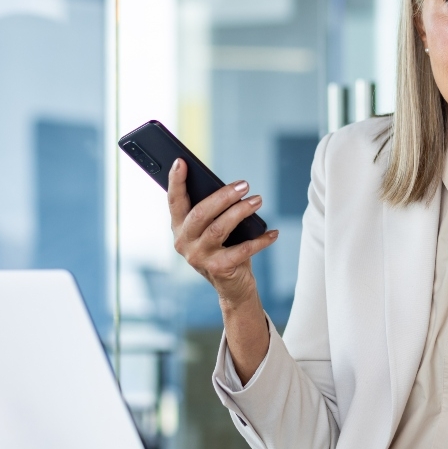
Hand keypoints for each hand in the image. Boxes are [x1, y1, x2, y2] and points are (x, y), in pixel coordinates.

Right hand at [168, 159, 278, 306]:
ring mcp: (199, 257)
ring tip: (258, 200)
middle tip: (244, 184)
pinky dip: (260, 240)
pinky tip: (273, 232)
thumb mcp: (213, 229)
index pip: (174, 201)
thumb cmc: (224, 249)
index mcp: (179, 228)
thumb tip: (231, 187)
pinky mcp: (218, 269)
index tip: (180, 161)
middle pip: (200, 213)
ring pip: (219, 228)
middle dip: (223, 196)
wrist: (232, 287)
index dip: (176, 181)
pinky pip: (242, 250)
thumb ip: (213, 211)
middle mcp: (184, 243)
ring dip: (241, 212)